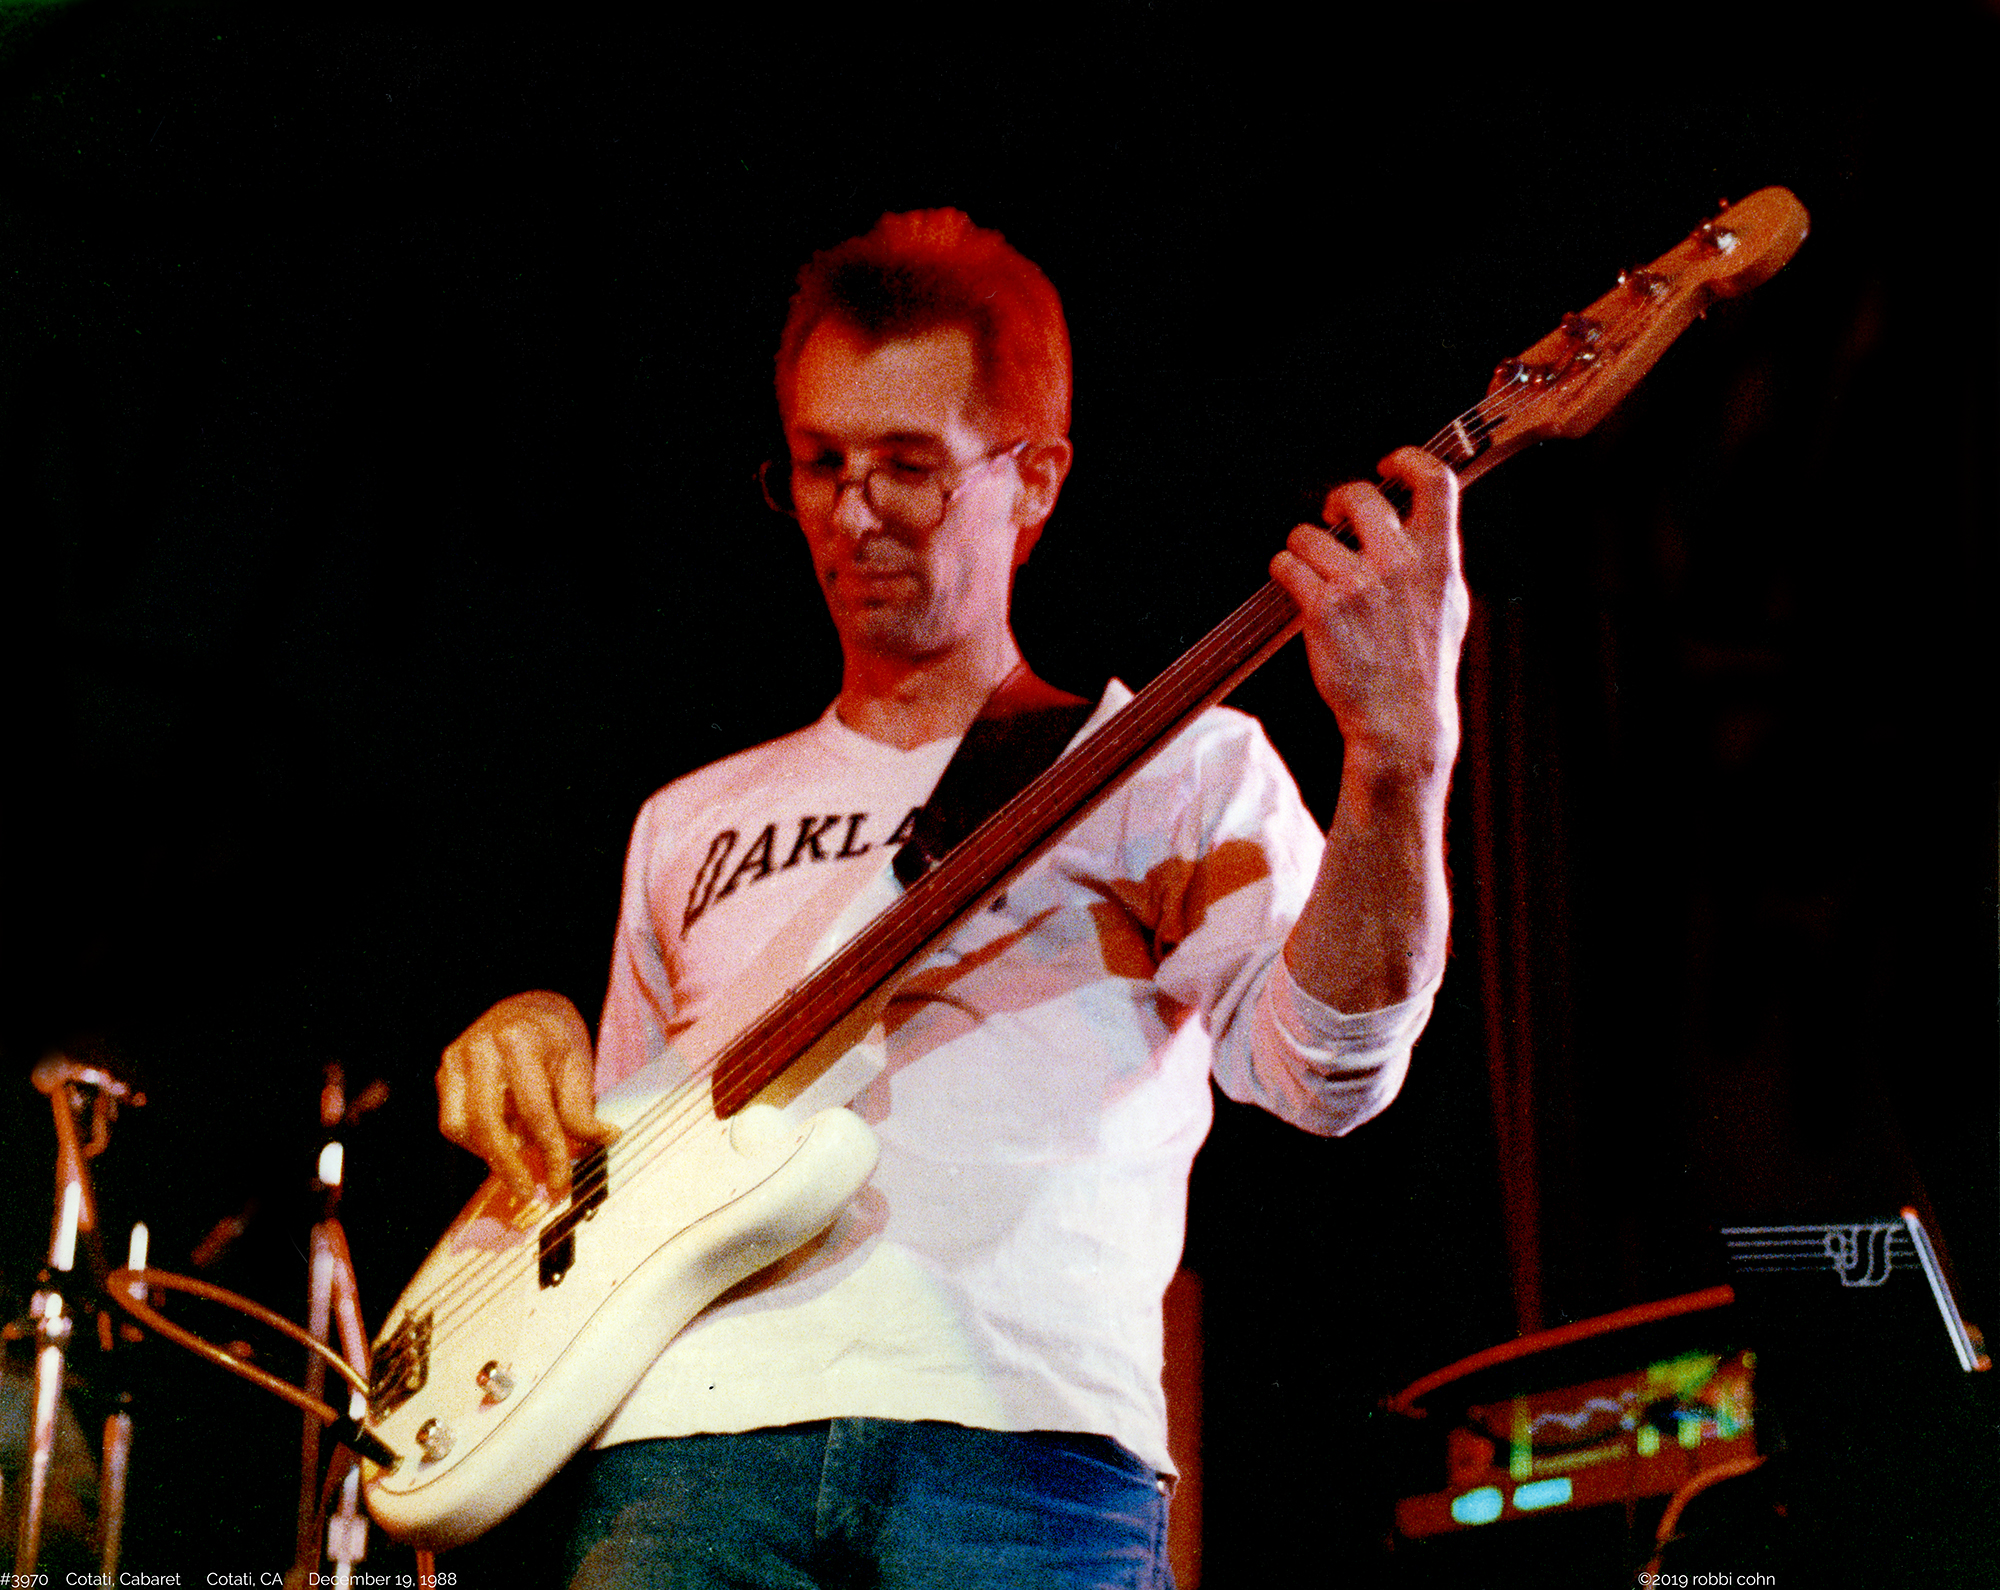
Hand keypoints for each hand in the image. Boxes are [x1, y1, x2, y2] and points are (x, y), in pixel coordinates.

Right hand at [436, 990, 614, 1200]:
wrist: (526, 1005)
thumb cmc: (555, 1036)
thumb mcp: (578, 1064)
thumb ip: (581, 1107)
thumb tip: (603, 1140)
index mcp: (520, 1041)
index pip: (535, 1110)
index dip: (550, 1151)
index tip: (560, 1182)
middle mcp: (480, 1048)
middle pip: (487, 1122)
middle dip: (508, 1165)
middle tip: (529, 1192)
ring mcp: (455, 1059)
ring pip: (459, 1126)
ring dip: (488, 1154)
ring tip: (518, 1163)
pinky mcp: (444, 1072)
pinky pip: (452, 1121)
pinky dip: (476, 1141)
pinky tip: (502, 1142)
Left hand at [1270, 446, 1467, 784]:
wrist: (1401, 722)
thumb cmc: (1423, 668)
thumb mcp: (1450, 606)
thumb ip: (1436, 560)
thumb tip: (1423, 520)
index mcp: (1439, 560)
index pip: (1436, 483)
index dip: (1408, 461)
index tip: (1388, 464)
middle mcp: (1401, 565)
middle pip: (1359, 495)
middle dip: (1337, 502)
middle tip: (1331, 518)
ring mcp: (1360, 585)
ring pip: (1309, 534)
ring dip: (1303, 549)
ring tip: (1312, 574)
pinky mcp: (1322, 607)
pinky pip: (1287, 564)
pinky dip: (1284, 571)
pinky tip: (1294, 588)